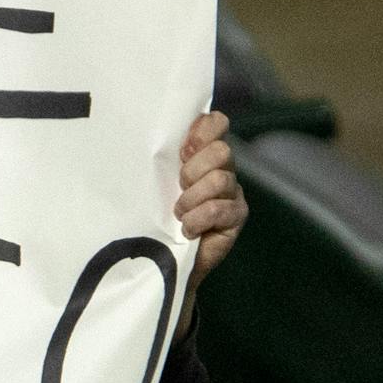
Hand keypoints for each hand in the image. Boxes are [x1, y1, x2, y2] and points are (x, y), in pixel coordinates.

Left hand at [173, 110, 245, 338]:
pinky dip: (198, 219)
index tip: (182, 150)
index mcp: (202, 154)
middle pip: (221, 151)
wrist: (161, 259)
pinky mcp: (236, 217)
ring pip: (220, 179)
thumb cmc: (153, 217)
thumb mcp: (152, 184)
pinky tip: (187, 230)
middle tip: (178, 188)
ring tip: (178, 214)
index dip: (202, 131)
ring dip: (192, 198)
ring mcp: (232, 192)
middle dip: (193, 170)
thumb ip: (158, 160)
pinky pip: (219, 209)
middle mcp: (222, 168)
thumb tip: (146, 135)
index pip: (216, 122)